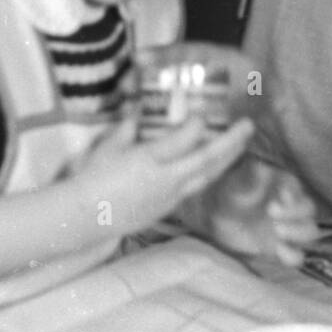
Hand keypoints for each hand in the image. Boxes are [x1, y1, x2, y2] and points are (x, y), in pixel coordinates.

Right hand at [74, 113, 253, 239]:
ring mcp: (169, 197)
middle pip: (208, 160)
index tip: (202, 114)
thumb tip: (136, 115)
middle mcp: (166, 179)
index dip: (198, 125)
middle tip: (248, 126)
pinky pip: (193, 189)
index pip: (185, 139)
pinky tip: (212, 167)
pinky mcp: (166, 210)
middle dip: (231, 142)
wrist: (83, 217)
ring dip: (225, 160)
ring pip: (206, 177)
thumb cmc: (90, 178)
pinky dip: (207, 174)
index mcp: (150, 160)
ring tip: (239, 145)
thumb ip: (126, 129)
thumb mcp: (107, 147)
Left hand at [186, 153, 319, 266]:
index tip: (280, 194)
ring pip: (309, 232)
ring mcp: (289, 229)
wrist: (216, 218)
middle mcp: (291, 208)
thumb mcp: (235, 182)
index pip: (298, 189)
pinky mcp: (282, 249)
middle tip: (271, 212)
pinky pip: (297, 255)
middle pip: (308, 210)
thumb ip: (250, 176)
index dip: (294, 193)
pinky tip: (279, 249)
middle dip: (295, 213)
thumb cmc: (229, 193)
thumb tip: (262, 166)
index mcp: (283, 187)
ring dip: (299, 232)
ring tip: (278, 230)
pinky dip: (293, 254)